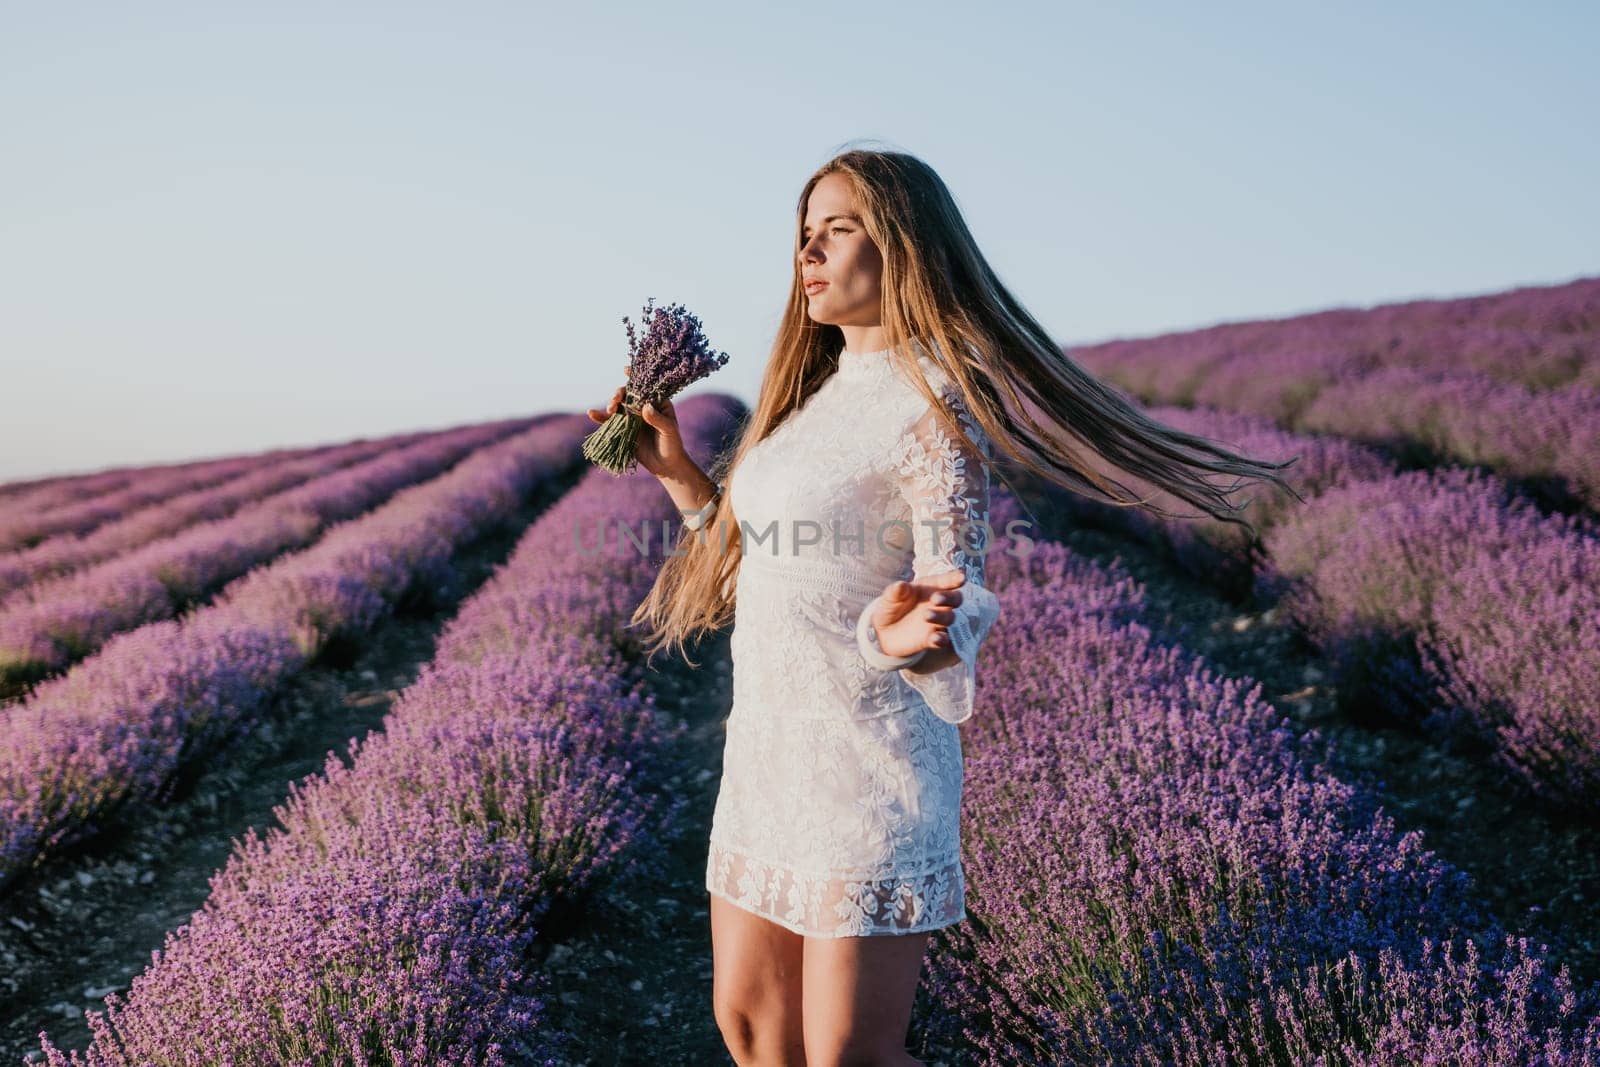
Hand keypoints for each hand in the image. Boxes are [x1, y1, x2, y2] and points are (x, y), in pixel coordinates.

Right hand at [586, 364, 693, 480]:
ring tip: (610, 410)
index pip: (646, 386)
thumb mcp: (669, 431)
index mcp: (657, 402)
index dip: (635, 376)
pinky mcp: (624, 429)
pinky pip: (611, 421)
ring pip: (619, 405)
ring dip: (612, 404)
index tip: (625, 369)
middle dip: (620, 394)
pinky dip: (601, 417)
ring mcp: (633, 417)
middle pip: (629, 394)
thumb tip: (644, 407)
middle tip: (616, 402)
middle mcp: (644, 407)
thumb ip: (658, 419)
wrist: (666, 465)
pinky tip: (591, 414)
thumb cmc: (672, 445)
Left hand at [869, 571, 965, 672]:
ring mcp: (936, 622)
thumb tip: (900, 585)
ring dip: (941, 617)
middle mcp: (938, 604)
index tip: (961, 577)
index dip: (955, 578)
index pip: (946, 581)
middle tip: (937, 598)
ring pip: (949, 618)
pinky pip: (942, 639)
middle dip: (950, 597)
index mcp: (930, 587)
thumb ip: (895, 591)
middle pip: (955, 599)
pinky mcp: (931, 639)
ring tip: (926, 616)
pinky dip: (941, 639)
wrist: (883, 632)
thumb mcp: (889, 598)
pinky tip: (936, 638)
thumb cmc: (891, 607)